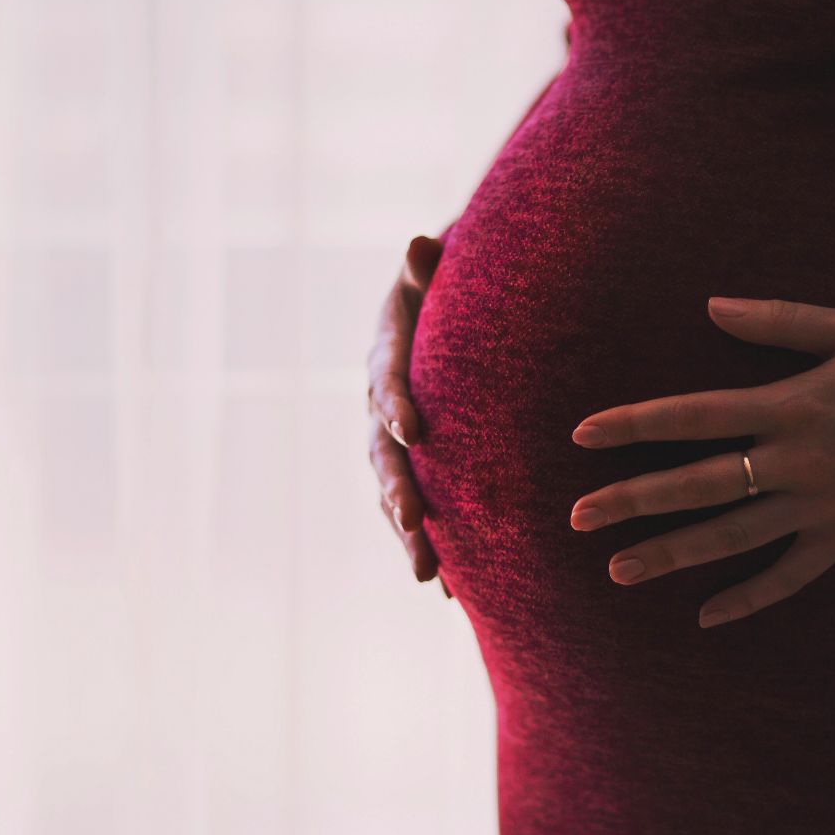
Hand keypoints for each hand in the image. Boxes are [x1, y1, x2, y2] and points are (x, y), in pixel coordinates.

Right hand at [366, 233, 452, 597]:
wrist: (451, 310)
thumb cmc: (449, 284)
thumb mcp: (438, 269)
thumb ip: (428, 265)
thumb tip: (420, 243)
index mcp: (386, 356)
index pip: (385, 381)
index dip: (394, 403)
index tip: (412, 429)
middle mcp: (381, 406)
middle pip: (382, 453)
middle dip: (398, 489)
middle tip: (414, 522)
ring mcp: (394, 442)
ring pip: (394, 493)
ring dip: (409, 534)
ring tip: (429, 574)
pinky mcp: (416, 466)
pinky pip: (418, 511)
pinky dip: (433, 546)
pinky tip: (453, 591)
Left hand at [567, 297, 834, 627]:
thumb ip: (778, 321)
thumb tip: (710, 306)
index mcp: (792, 404)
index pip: (693, 415)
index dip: (635, 424)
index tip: (583, 434)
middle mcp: (799, 461)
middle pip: (699, 485)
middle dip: (633, 500)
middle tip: (577, 516)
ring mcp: (824, 506)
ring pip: (734, 538)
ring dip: (673, 554)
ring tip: (619, 568)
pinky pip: (792, 576)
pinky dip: (750, 598)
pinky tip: (707, 617)